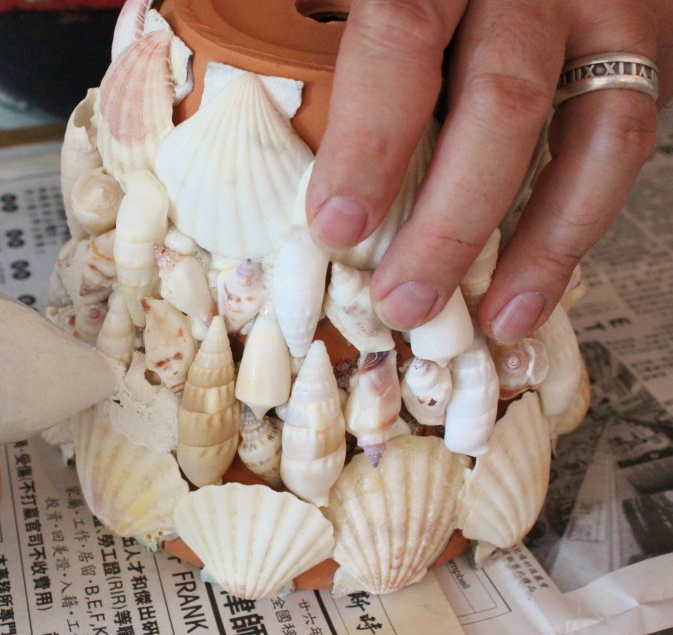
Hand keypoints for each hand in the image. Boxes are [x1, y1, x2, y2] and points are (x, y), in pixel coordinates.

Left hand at [306, 0, 670, 341]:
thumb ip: (343, 41)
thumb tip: (285, 140)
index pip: (402, 37)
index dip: (369, 140)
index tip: (337, 227)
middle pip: (500, 99)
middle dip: (450, 219)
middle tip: (404, 299)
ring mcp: (606, 7)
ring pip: (596, 130)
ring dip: (541, 242)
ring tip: (497, 316)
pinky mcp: (647, 42)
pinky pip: (626, 138)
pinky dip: (583, 218)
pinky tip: (538, 278)